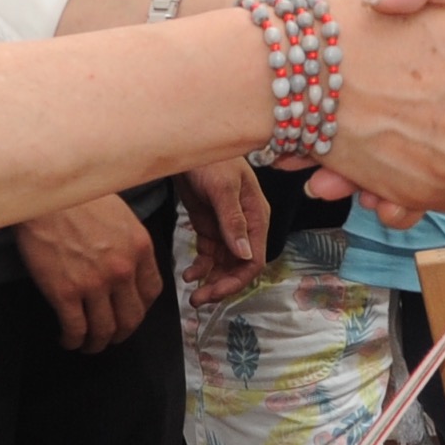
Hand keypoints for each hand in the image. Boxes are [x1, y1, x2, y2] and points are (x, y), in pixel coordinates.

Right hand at [18, 194, 164, 351]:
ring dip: (97, 343)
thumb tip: (126, 263)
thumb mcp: (118, 214)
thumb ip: (127, 242)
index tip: (130, 312)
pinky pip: (75, 329)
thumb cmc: (76, 196)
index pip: (152, 292)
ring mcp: (94, 283)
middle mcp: (122, 269)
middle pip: (131, 318)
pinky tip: (66, 339)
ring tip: (87, 344)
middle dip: (121, 332)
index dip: (141, 308)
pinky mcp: (65, 292)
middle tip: (111, 336)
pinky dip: (72, 341)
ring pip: (104, 330)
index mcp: (139, 247)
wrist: (42, 195)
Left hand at [179, 159, 273, 304]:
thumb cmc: (212, 159)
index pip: (254, 259)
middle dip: (221, 285)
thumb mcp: (223, 188)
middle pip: (239, 266)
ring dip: (210, 280)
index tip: (216, 293)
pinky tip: (188, 273)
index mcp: (256, 217)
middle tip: (199, 299)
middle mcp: (245, 226)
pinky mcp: (210, 225)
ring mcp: (227, 227)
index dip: (237, 280)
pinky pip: (209, 254)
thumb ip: (233, 221)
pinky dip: (200, 266)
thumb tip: (243, 255)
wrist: (188, 144)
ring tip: (192, 294)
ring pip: (223, 264)